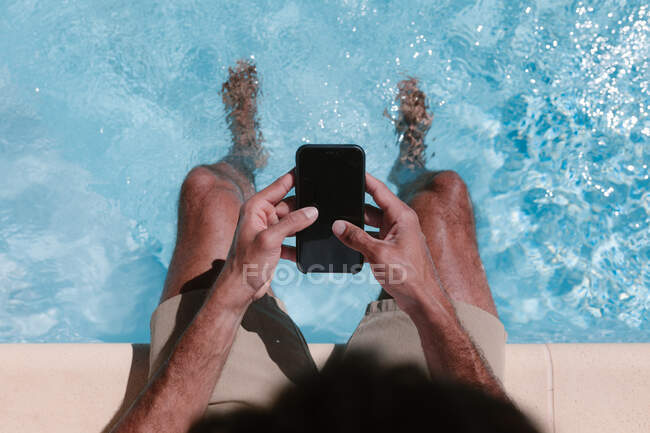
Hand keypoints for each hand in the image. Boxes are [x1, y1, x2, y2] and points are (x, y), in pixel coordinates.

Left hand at [216, 169, 317, 304]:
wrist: (239, 290)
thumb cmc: (246, 263)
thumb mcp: (270, 239)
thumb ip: (292, 223)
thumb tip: (312, 211)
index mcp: (256, 207)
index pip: (280, 185)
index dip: (295, 176)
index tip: (311, 169)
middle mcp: (261, 215)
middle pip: (290, 204)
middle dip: (305, 206)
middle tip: (323, 206)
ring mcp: (268, 230)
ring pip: (293, 221)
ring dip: (304, 226)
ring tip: (319, 226)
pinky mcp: (274, 244)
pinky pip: (293, 237)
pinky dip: (300, 243)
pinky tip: (308, 248)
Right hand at [332, 173, 445, 313]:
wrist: (422, 300)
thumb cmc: (408, 276)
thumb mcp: (377, 254)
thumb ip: (356, 237)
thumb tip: (337, 225)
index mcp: (402, 216)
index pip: (380, 190)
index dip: (365, 179)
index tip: (351, 168)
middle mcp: (400, 222)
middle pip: (371, 206)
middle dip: (354, 205)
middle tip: (335, 201)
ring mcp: (396, 235)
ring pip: (370, 223)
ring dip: (356, 226)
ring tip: (337, 224)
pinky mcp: (391, 248)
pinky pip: (371, 237)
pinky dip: (360, 239)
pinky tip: (346, 242)